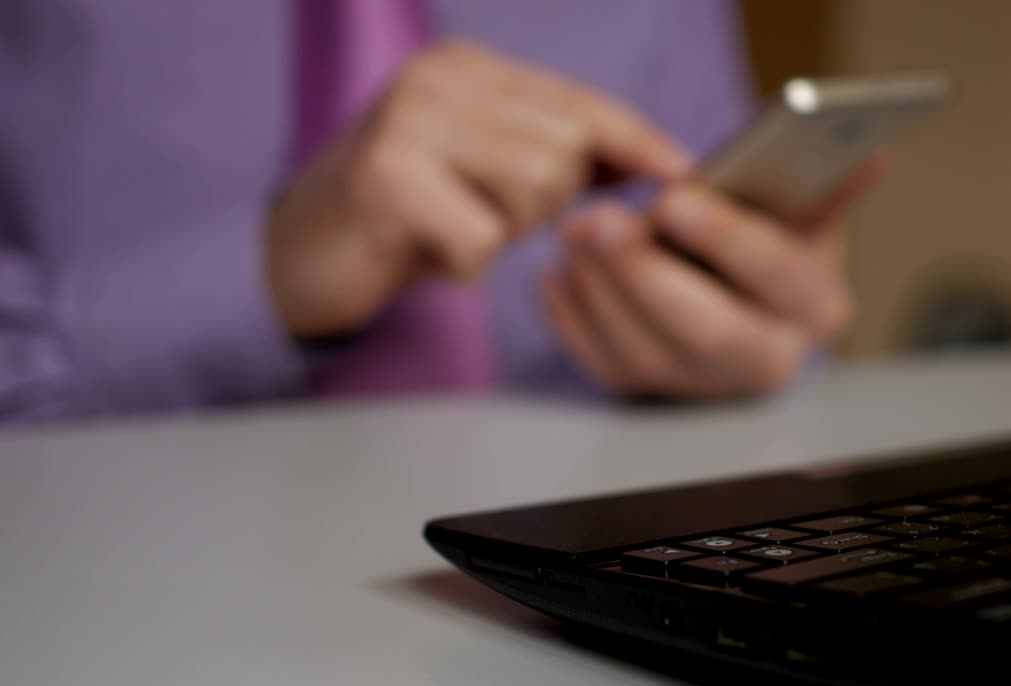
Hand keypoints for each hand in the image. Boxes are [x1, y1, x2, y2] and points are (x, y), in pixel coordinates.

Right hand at [267, 40, 688, 337]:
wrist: (298, 255)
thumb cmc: (409, 217)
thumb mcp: (487, 170)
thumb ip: (557, 154)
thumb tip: (657, 163)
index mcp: (467, 67)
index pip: (579, 101)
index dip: (635, 140)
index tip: (682, 171)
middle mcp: (437, 79)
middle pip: (565, 151)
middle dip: (543, 204)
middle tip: (481, 213)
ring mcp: (408, 123)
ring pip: (534, 190)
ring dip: (503, 230)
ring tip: (452, 225)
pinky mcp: (386, 179)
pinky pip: (482, 241)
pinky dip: (464, 264)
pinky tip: (425, 250)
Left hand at [540, 156, 885, 399]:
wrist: (738, 301)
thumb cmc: (770, 241)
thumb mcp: (807, 212)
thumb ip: (828, 184)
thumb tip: (871, 154)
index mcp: (815, 308)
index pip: (777, 276)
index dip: (726, 237)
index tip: (674, 199)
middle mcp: (765, 359)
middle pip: (704, 328)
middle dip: (644, 272)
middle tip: (597, 219)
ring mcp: (701, 384)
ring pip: (643, 351)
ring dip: (599, 286)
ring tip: (574, 230)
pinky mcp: (646, 392)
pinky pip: (598, 363)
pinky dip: (570, 315)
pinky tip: (557, 270)